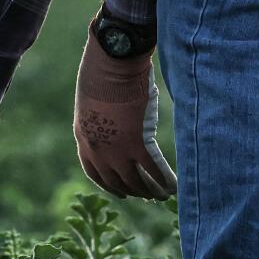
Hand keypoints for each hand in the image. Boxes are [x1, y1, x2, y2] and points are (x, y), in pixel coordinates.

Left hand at [74, 28, 176, 199]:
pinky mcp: (137, 143)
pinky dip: (165, 181)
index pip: (95, 172)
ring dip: (150, 191)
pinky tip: (173, 188)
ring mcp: (116, 149)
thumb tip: (118, 116)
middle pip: (116, 181)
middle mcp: (98, 150)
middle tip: (147, 195)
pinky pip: (154, 169)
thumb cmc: (103, 71)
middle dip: (133, 191)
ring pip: (136, 181)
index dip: (109, 185)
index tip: (120, 193)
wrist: (111, 63)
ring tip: (163, 196)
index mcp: (84, 138)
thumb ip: (103, 116)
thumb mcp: (94, 100)